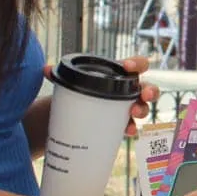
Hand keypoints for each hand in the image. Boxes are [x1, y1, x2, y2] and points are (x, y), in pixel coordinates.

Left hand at [42, 56, 159, 137]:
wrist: (75, 112)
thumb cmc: (82, 90)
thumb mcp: (74, 81)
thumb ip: (61, 75)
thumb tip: (46, 69)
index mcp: (121, 74)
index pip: (137, 65)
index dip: (137, 64)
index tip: (128, 67)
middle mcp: (129, 91)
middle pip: (147, 88)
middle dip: (150, 91)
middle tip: (143, 95)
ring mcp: (127, 108)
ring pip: (142, 108)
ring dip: (141, 110)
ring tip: (134, 114)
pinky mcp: (121, 124)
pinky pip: (131, 126)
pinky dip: (130, 128)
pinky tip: (127, 131)